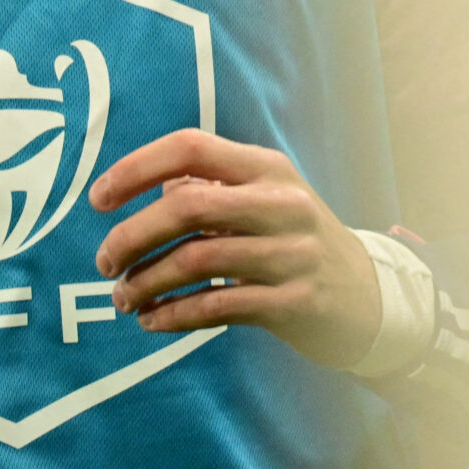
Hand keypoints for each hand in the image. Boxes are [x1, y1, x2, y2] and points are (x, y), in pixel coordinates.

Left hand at [89, 130, 379, 368]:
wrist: (370, 297)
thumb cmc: (296, 242)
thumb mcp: (265, 200)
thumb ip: (211, 188)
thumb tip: (151, 189)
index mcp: (266, 168)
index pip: (191, 147)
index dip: (136, 168)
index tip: (98, 198)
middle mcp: (282, 203)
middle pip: (187, 206)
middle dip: (131, 235)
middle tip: (104, 262)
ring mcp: (291, 254)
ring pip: (197, 261)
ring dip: (146, 282)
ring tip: (123, 298)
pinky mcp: (293, 303)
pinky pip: (218, 307)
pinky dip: (174, 315)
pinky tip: (152, 321)